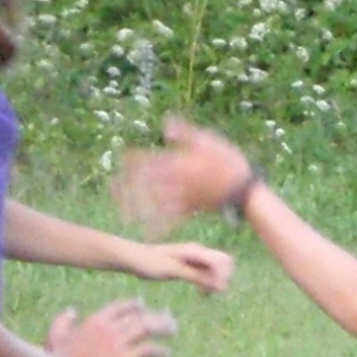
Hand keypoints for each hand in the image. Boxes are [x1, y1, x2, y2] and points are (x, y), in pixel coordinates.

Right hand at [48, 297, 174, 356]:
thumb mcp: (56, 334)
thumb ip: (63, 320)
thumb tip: (72, 310)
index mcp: (96, 319)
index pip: (123, 305)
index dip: (136, 305)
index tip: (144, 307)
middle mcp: (111, 326)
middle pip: (141, 315)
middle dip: (157, 316)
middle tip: (169, 321)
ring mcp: (119, 342)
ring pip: (149, 328)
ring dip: (164, 328)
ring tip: (173, 331)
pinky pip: (149, 350)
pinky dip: (161, 351)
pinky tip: (166, 356)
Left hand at [118, 119, 254, 227]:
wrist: (244, 189)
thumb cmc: (228, 161)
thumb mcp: (208, 140)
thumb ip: (185, 133)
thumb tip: (165, 124)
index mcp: (178, 162)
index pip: (149, 160)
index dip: (133, 159)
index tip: (120, 159)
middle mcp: (176, 181)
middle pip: (146, 184)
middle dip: (128, 186)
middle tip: (112, 189)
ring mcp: (182, 197)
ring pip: (154, 203)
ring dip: (138, 208)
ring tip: (123, 214)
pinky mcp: (191, 209)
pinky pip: (172, 219)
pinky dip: (159, 226)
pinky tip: (148, 233)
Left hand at [142, 240, 235, 292]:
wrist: (131, 258)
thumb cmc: (148, 263)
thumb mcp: (172, 271)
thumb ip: (195, 276)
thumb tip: (219, 285)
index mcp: (195, 250)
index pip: (224, 261)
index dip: (224, 277)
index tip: (213, 291)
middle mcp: (198, 251)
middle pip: (225, 263)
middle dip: (223, 278)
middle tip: (210, 293)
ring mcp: (194, 258)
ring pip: (217, 269)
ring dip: (216, 282)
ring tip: (204, 295)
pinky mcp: (189, 264)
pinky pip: (207, 273)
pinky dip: (208, 283)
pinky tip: (200, 293)